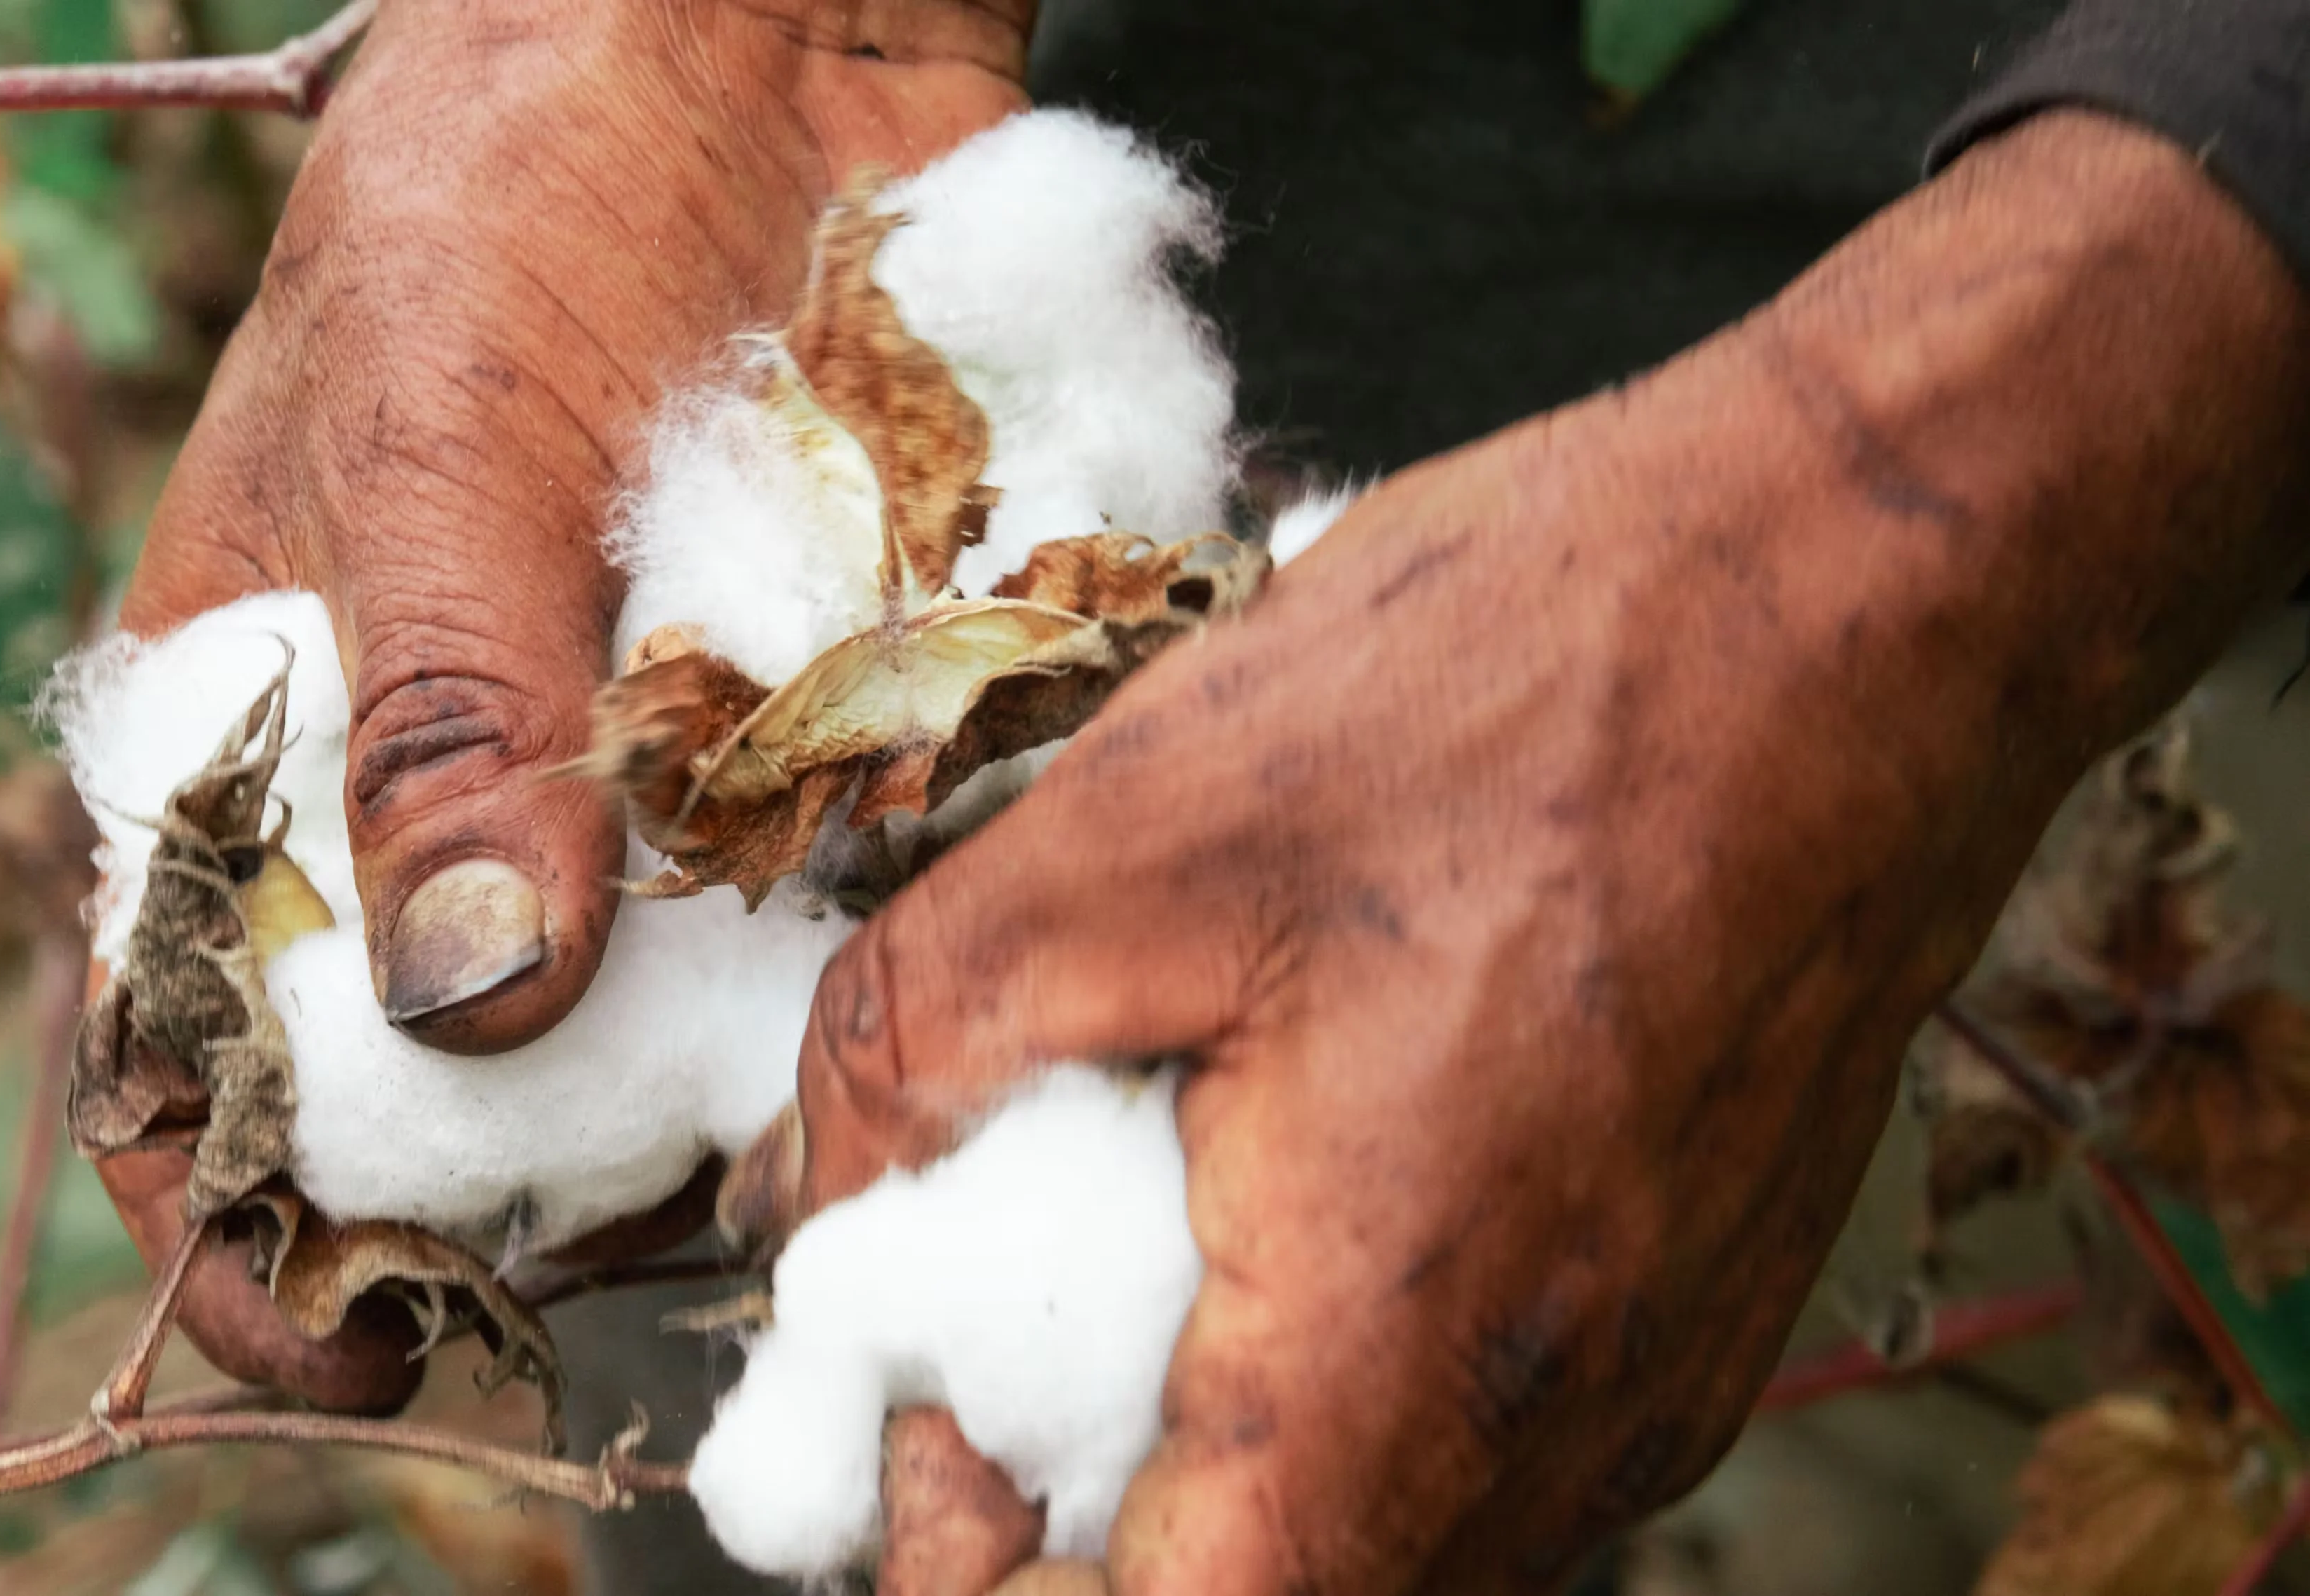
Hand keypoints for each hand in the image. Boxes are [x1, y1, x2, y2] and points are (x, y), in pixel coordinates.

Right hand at [98, 0, 1028, 1405]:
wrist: (751, 33)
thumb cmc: (517, 183)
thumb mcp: (438, 440)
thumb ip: (455, 717)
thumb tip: (484, 997)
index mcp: (270, 718)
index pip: (204, 1029)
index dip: (255, 1217)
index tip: (353, 1348)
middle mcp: (449, 768)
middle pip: (452, 1064)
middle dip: (523, 1183)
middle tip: (636, 1241)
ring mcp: (626, 748)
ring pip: (649, 1002)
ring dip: (707, 1084)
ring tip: (787, 1131)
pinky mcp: (783, 704)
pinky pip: (806, 878)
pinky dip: (846, 938)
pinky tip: (898, 972)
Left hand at [735, 112, 2309, 1593]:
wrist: (1864, 585)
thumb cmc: (1521, 685)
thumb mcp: (1128, 832)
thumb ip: (919, 1050)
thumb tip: (811, 1196)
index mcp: (1407, 1350)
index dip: (994, 1590)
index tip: (900, 1466)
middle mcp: (1563, 1426)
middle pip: (1283, 1593)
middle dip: (1087, 1524)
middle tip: (958, 1368)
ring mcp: (1657, 1375)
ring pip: (1388, 1529)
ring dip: (1214, 1457)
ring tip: (1098, 1271)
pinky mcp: (1698, 1296)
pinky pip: (1482, 1431)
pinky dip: (1340, 1381)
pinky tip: (1274, 1205)